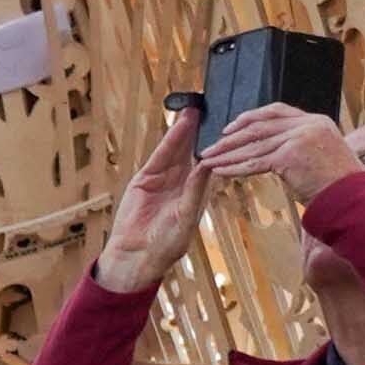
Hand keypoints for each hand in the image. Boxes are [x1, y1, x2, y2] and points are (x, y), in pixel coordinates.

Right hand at [91, 108, 211, 296]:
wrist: (137, 256)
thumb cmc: (166, 245)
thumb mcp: (186, 216)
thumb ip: (195, 190)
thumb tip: (208, 166)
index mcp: (195, 192)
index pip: (208, 163)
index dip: (217, 146)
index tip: (227, 128)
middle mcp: (180, 183)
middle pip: (192, 151)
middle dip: (200, 131)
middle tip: (211, 108)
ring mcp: (162, 180)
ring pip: (176, 150)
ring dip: (185, 131)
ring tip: (195, 110)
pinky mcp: (144, 179)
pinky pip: (159, 156)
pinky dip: (168, 141)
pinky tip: (178, 127)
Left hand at [199, 103, 359, 196]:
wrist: (353, 197)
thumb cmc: (339, 183)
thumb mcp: (324, 153)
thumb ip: (302, 145)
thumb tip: (277, 150)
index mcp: (316, 120)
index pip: (277, 110)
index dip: (251, 117)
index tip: (231, 126)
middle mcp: (307, 125)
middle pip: (260, 127)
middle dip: (232, 137)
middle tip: (211, 146)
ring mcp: (298, 138)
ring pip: (254, 145)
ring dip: (227, 154)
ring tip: (208, 160)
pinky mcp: (289, 156)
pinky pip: (255, 163)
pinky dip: (234, 168)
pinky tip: (220, 171)